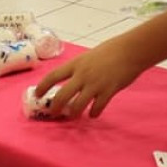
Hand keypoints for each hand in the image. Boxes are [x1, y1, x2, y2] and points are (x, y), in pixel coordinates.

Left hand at [34, 39, 148, 118]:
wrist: (130, 51)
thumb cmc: (111, 50)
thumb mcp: (89, 56)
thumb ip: (81, 68)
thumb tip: (74, 79)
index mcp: (76, 64)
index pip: (53, 76)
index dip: (43, 86)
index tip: (37, 94)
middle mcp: (82, 75)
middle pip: (63, 95)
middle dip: (56, 107)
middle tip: (53, 113)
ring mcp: (95, 84)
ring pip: (78, 105)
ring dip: (74, 113)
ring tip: (73, 116)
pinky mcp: (108, 92)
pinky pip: (97, 108)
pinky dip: (94, 113)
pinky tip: (93, 114)